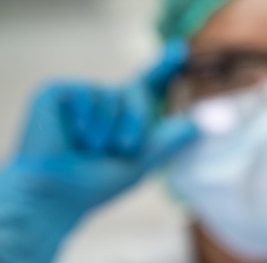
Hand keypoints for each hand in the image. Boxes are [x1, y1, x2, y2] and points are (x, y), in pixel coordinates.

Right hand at [0, 39, 197, 262]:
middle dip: (136, 123)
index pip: (148, 85)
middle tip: (121, 149)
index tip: (181, 49)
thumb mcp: (139, 163)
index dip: (165, 66)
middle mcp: (105, 102)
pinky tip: (75, 137)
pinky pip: (85, 94)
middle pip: (138, 92)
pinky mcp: (57, 92)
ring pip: (111, 95)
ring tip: (89, 149)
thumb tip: (197, 124)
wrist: (54, 194)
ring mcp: (81, 95)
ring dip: (107, 129)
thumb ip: (166, 141)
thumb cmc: (95, 184)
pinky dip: (86, 120)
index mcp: (125, 117)